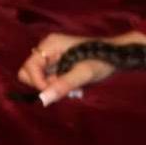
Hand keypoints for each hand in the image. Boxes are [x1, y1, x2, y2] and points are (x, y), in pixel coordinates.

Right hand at [16, 30, 145, 104]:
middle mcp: (46, 48)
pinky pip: (48, 77)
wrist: (117, 55)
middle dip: (44, 84)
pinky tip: (72, 84)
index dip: (39, 84)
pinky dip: (57, 84)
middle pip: (28, 73)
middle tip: (65, 86)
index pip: (28, 69)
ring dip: (52, 86)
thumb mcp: (84, 73)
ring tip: (72, 85)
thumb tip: (42, 100)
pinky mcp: (57, 62)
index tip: (55, 90)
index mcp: (49, 45)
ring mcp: (51, 55)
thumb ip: (63, 85)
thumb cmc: (102, 59)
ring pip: (38, 78)